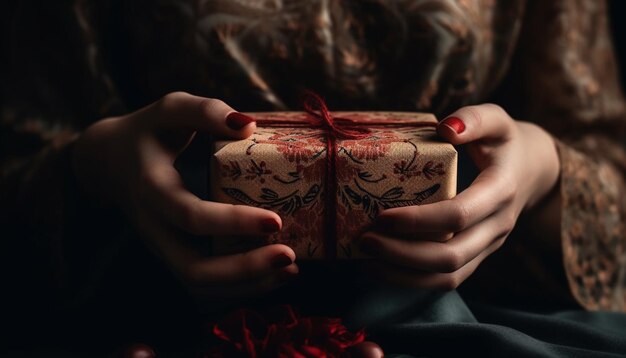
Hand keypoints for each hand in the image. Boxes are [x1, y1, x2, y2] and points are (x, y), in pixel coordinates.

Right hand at [72, 92, 297, 297]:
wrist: (110, 162)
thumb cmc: (148, 132)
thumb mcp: (171, 108)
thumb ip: (205, 110)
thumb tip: (248, 126)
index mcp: (152, 189)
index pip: (190, 216)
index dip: (232, 222)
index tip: (275, 220)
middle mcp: (155, 228)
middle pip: (193, 269)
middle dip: (244, 270)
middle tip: (288, 257)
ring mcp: (162, 247)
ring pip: (200, 284)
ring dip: (247, 285)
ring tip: (290, 271)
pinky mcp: (173, 254)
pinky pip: (204, 283)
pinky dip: (240, 285)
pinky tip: (274, 274)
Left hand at [360, 104, 559, 288]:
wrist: (529, 171)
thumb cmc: (503, 142)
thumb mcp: (496, 119)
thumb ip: (474, 118)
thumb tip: (446, 128)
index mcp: (501, 191)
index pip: (459, 216)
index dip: (419, 221)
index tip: (381, 216)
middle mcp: (497, 226)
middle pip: (451, 257)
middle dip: (403, 254)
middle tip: (365, 241)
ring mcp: (488, 247)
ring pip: (448, 277)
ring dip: (404, 275)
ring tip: (366, 260)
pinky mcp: (476, 257)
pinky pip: (446, 281)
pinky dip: (412, 281)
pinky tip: (382, 268)